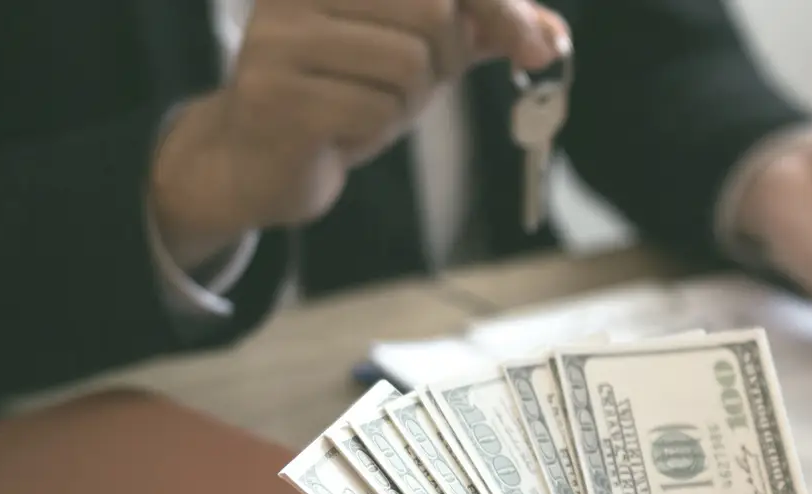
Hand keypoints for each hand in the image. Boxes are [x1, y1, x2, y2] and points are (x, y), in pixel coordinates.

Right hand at [150, 0, 567, 264]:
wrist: (258, 160)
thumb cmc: (342, 93)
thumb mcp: (416, 50)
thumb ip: (479, 32)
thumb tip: (553, 36)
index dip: (500, 7)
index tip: (540, 47)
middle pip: (433, 11)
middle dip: (445, 60)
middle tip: (415, 86)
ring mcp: (278, 39)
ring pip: (408, 65)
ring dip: (406, 103)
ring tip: (366, 108)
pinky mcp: (274, 95)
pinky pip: (375, 111)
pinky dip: (376, 131)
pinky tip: (341, 133)